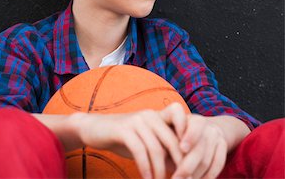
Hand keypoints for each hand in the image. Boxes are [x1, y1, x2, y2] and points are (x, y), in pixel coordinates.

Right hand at [72, 102, 186, 178]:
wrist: (95, 129)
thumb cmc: (124, 139)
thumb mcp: (146, 142)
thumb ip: (163, 150)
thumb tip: (185, 169)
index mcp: (158, 115)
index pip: (181, 118)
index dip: (190, 136)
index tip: (191, 161)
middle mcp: (150, 114)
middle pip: (171, 139)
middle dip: (179, 164)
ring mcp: (136, 120)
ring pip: (156, 148)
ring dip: (160, 171)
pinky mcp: (123, 129)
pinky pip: (139, 150)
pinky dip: (145, 168)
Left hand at [171, 115, 227, 178]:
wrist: (194, 131)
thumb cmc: (171, 137)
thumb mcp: (166, 136)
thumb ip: (165, 144)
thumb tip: (159, 157)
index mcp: (187, 117)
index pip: (194, 125)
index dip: (190, 136)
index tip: (182, 148)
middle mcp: (202, 121)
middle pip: (199, 148)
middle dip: (187, 167)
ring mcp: (214, 132)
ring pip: (206, 160)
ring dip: (195, 175)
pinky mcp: (223, 143)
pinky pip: (218, 164)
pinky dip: (208, 177)